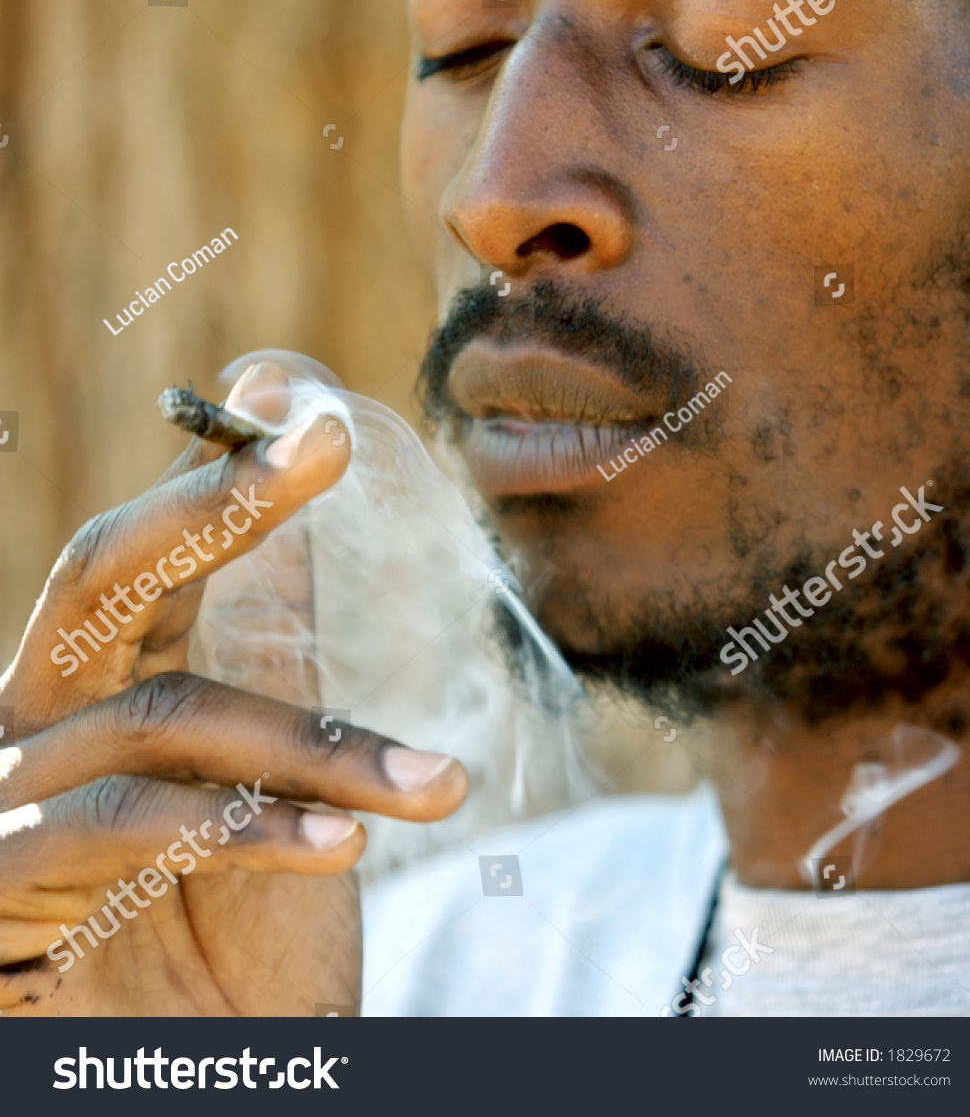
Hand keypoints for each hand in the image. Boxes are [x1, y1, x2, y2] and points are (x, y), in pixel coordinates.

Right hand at [0, 366, 467, 1014]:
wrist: (191, 1078)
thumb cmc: (229, 932)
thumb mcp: (276, 768)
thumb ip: (274, 627)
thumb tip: (297, 472)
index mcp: (104, 673)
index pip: (154, 547)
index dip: (226, 470)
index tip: (311, 408)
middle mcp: (43, 713)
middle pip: (102, 570)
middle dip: (213, 499)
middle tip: (324, 443)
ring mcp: (10, 794)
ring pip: (164, 714)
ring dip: (313, 744)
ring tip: (436, 785)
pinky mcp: (2, 882)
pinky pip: (125, 828)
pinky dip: (243, 826)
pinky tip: (344, 841)